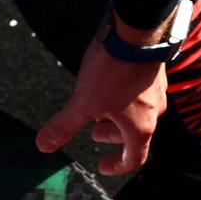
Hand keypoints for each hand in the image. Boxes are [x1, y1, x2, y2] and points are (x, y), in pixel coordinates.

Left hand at [35, 37, 167, 174]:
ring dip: (116, 116)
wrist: (136, 33)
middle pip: (134, 135)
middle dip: (110, 135)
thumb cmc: (114, 71)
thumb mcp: (82, 103)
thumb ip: (64, 126)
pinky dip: (122, 98)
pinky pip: (138, 94)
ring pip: (136, 112)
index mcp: (140, 127)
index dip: (117, 166)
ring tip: (96, 108)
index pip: (134, 158)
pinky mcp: (151, 72)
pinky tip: (106, 85)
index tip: (102, 166)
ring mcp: (156, 91)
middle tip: (92, 132)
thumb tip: (44, 146)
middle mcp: (154, 112)